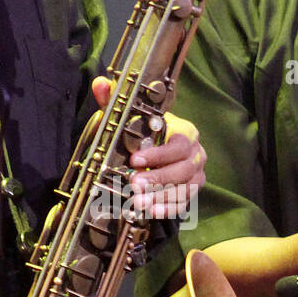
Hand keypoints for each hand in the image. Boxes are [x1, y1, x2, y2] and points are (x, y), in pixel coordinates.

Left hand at [91, 77, 205, 219]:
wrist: (164, 147)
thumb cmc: (149, 131)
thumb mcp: (133, 116)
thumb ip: (117, 100)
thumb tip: (100, 85)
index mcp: (185, 132)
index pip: (177, 145)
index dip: (157, 154)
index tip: (135, 161)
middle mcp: (196, 153)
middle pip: (182, 169)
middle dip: (157, 178)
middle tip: (134, 184)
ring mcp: (196, 173)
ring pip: (184, 188)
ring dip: (161, 196)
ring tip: (139, 201)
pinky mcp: (192, 190)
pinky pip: (185, 202)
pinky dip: (169, 208)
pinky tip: (153, 211)